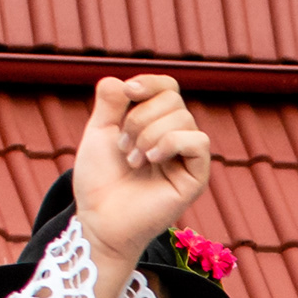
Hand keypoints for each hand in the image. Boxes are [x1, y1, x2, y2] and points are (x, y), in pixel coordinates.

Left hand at [71, 77, 213, 297]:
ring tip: (134, 159)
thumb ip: (110, 103)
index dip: (149, 83)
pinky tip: (151, 159)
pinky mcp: (196, 178)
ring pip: (184, 118)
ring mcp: (187, 159)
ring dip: (149, 133)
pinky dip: (171, 143)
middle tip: (123, 145)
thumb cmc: (100, 181)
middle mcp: (175, 138)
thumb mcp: (99, 131)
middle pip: (173, 99)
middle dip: (140, 116)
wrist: (101, 218)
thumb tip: (122, 80)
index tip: (126, 93)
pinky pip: (198, 143)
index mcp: (155, 124)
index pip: (167, 88)